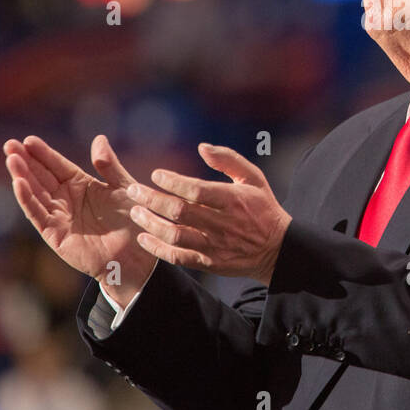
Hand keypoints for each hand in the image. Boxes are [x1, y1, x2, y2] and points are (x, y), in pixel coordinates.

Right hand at [4, 134, 157, 305]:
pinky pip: (38, 214)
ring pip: (35, 193)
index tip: (28, 139)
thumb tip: (99, 138)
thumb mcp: (125, 187)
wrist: (137, 255)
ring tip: (11, 159)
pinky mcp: (55, 234)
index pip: (57, 165)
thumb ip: (110, 165)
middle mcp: (66, 199)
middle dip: (25, 160)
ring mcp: (59, 216)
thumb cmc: (135, 221)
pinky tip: (18, 183)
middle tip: (9, 144)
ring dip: (22, 176)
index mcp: (81, 185)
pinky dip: (27, 200)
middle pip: (41, 176)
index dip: (43, 153)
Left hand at [126, 143, 290, 284]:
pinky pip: (178, 257)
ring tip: (134, 212)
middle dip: (152, 199)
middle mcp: (223, 224)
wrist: (277, 249)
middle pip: (180, 211)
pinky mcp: (210, 262)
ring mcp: (215, 245)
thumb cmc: (263, 208)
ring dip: (151, 223)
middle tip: (132, 190)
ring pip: (175, 235)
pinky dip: (158, 249)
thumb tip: (202, 147)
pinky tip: (144, 238)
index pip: (197, 190)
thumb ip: (228, 159)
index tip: (155, 174)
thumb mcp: (253, 178)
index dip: (173, 182)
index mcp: (233, 200)